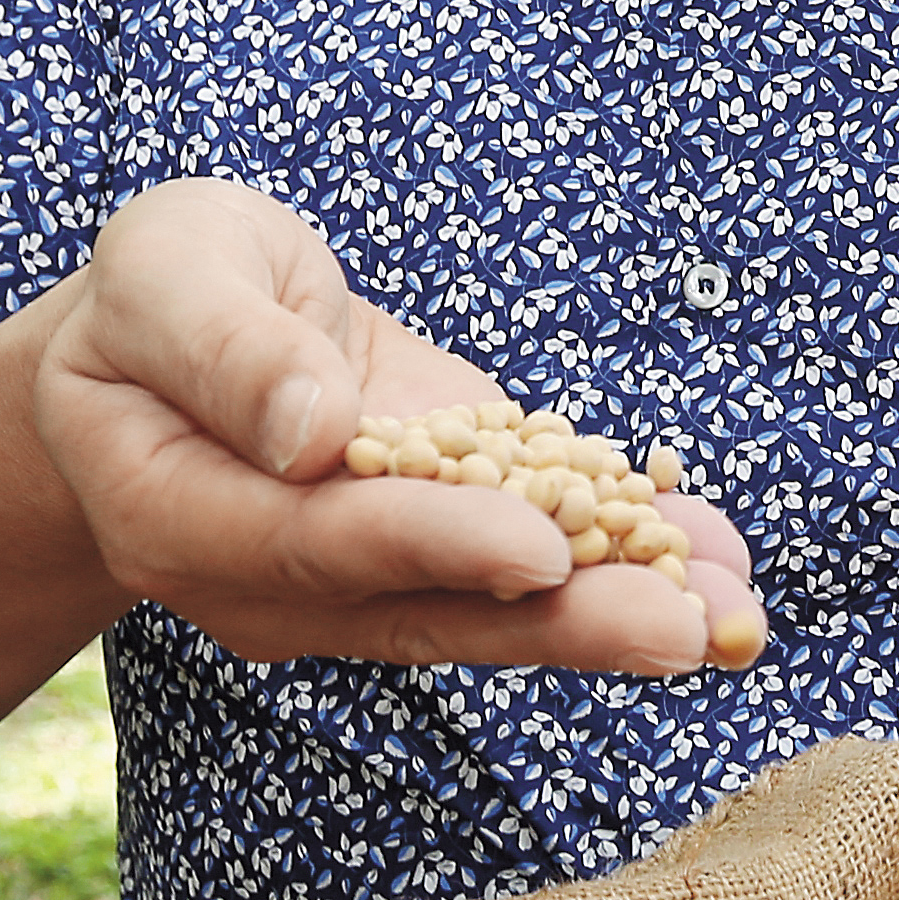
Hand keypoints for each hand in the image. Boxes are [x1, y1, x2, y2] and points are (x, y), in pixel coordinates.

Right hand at [33, 180, 762, 677]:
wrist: (174, 342)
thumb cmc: (156, 296)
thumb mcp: (162, 271)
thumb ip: (221, 345)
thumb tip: (312, 426)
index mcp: (187, 515)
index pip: (318, 539)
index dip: (430, 544)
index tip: (536, 550)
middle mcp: (285, 580)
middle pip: (431, 607)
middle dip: (568, 620)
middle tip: (690, 628)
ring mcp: (371, 577)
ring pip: (499, 609)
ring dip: (626, 607)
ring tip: (743, 616)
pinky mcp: (445, 544)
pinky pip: (537, 565)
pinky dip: (632, 559)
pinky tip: (726, 560)